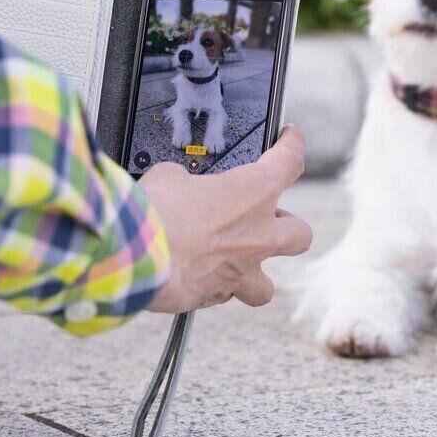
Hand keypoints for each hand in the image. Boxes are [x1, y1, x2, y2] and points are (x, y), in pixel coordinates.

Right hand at [143, 126, 311, 311]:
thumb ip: (187, 181)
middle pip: (300, 233)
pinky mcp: (215, 296)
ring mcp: (241, 271)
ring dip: (256, 273)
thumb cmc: (155, 211)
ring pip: (268, 284)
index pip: (290, 161)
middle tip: (269, 219)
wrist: (135, 256)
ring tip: (239, 264)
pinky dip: (214, 287)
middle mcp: (258, 234)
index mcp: (254, 192)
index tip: (290, 139)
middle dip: (288, 225)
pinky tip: (198, 276)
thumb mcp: (170, 176)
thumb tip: (179, 186)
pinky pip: (224, 295)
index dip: (293, 145)